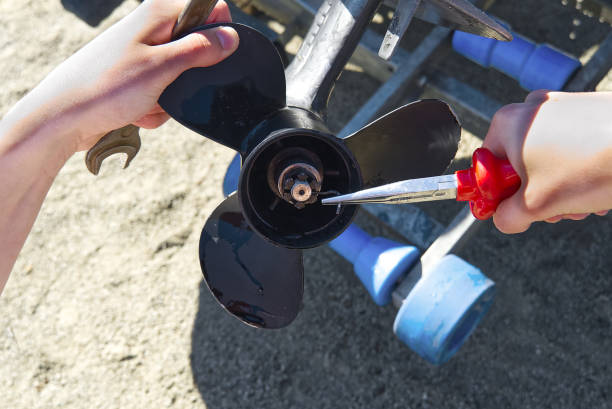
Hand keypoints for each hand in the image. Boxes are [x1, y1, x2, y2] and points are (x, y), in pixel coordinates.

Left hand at [1, 0, 238, 153]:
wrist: (63, 118)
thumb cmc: (106, 88)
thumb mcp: (161, 69)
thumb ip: (199, 50)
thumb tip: (232, 37)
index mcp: (157, 14)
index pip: (209, 10)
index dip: (219, 34)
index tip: (211, 59)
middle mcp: (149, 30)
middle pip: (196, 49)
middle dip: (190, 77)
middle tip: (169, 88)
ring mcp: (141, 54)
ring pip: (179, 76)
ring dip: (169, 98)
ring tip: (145, 103)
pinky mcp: (134, 77)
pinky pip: (161, 92)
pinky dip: (154, 106)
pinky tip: (136, 112)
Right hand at [483, 91, 611, 233]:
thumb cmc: (592, 166)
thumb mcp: (536, 205)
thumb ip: (507, 216)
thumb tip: (502, 218)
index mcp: (507, 124)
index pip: (484, 167)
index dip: (495, 194)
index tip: (507, 209)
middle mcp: (530, 110)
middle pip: (515, 163)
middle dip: (533, 193)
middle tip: (552, 210)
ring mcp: (560, 107)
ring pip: (545, 157)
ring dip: (557, 187)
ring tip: (580, 200)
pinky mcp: (587, 112)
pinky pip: (568, 146)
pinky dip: (576, 170)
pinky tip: (594, 184)